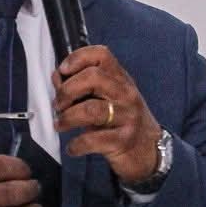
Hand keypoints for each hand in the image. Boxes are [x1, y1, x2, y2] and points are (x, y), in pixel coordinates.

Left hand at [53, 46, 160, 185]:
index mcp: (121, 79)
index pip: (101, 55)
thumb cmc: (122, 121)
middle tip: (58, 105)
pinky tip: (72, 147)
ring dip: (68, 117)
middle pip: (93, 77)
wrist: (148, 151)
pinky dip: (76, 144)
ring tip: (60, 124)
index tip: (62, 70)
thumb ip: (83, 87)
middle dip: (67, 90)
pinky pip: (93, 140)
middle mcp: (126, 94)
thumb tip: (57, 78)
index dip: (78, 58)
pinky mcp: (123, 140)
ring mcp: (127, 116)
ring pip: (91, 109)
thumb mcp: (108, 98)